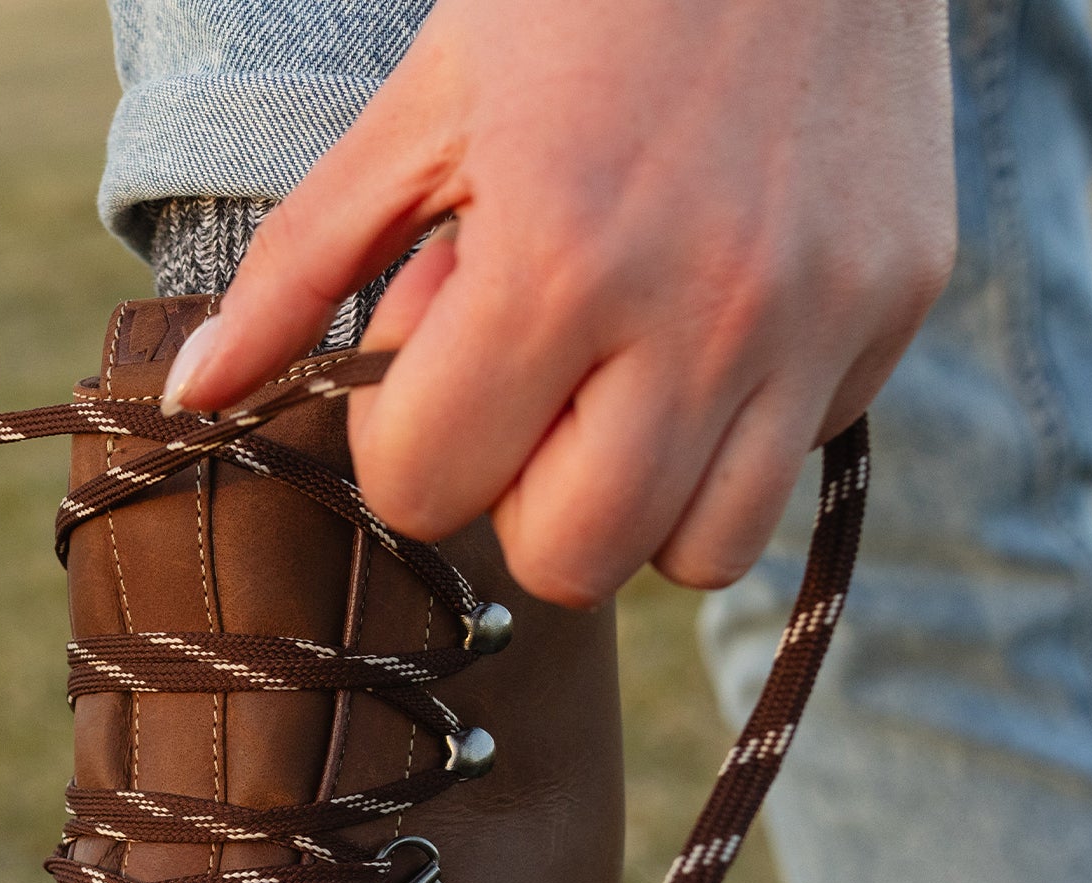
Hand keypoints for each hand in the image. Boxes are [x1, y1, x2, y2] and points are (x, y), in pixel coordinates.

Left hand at [162, 0, 953, 606]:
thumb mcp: (418, 111)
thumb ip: (301, 268)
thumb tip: (196, 399)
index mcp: (556, 259)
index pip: (431, 491)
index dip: (408, 445)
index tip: (436, 355)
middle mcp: (699, 316)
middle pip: (570, 561)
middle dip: (519, 499)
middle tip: (530, 388)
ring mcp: (816, 321)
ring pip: (699, 556)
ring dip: (637, 503)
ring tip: (622, 384)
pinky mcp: (896, 308)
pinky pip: (794, 464)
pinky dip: (740, 439)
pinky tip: (716, 332)